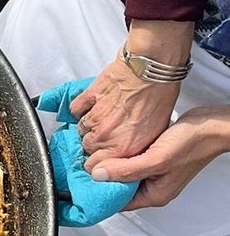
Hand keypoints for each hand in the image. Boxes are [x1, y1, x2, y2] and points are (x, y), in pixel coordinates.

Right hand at [71, 19, 193, 171]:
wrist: (153, 70)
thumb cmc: (159, 97)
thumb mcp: (156, 131)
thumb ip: (136, 146)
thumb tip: (126, 152)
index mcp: (123, 147)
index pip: (95, 166)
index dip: (97, 162)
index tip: (99, 158)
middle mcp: (105, 135)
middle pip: (87, 147)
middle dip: (94, 143)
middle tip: (105, 134)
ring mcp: (95, 116)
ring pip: (81, 129)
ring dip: (89, 125)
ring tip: (102, 117)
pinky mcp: (88, 98)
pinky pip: (76, 109)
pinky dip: (81, 108)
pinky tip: (92, 105)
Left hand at [90, 106, 229, 209]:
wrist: (212, 124)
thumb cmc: (193, 143)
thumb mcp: (157, 159)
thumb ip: (127, 170)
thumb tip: (98, 175)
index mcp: (154, 195)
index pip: (116, 202)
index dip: (96, 194)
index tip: (77, 183)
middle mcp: (152, 187)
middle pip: (117, 187)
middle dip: (100, 177)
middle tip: (79, 165)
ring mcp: (153, 172)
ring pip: (122, 172)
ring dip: (108, 164)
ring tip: (88, 155)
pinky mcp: (153, 158)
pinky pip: (130, 160)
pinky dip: (119, 154)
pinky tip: (107, 145)